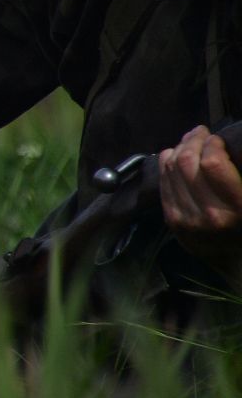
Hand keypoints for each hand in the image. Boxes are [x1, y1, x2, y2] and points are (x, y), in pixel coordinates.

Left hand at [159, 125, 241, 260]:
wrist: (238, 264)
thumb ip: (236, 174)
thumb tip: (218, 144)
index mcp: (238, 208)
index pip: (212, 164)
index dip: (212, 144)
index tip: (218, 139)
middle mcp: (209, 216)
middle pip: (187, 164)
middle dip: (192, 141)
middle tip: (201, 133)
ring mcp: (187, 220)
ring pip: (170, 170)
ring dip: (178, 149)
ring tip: (190, 142)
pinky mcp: (172, 222)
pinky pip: (163, 184)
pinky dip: (167, 165)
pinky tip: (176, 157)